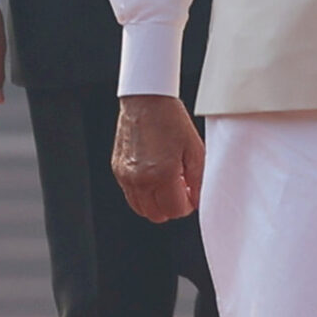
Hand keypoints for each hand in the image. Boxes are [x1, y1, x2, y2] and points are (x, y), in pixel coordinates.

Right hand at [113, 94, 203, 219]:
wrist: (146, 101)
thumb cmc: (171, 121)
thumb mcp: (195, 150)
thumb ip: (199, 180)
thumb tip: (198, 200)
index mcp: (162, 174)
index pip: (176, 210)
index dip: (188, 206)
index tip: (192, 195)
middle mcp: (140, 178)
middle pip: (157, 215)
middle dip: (173, 207)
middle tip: (182, 190)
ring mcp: (125, 175)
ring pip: (141, 209)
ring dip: (157, 203)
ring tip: (168, 184)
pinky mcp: (117, 170)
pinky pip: (130, 195)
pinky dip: (144, 194)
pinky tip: (155, 178)